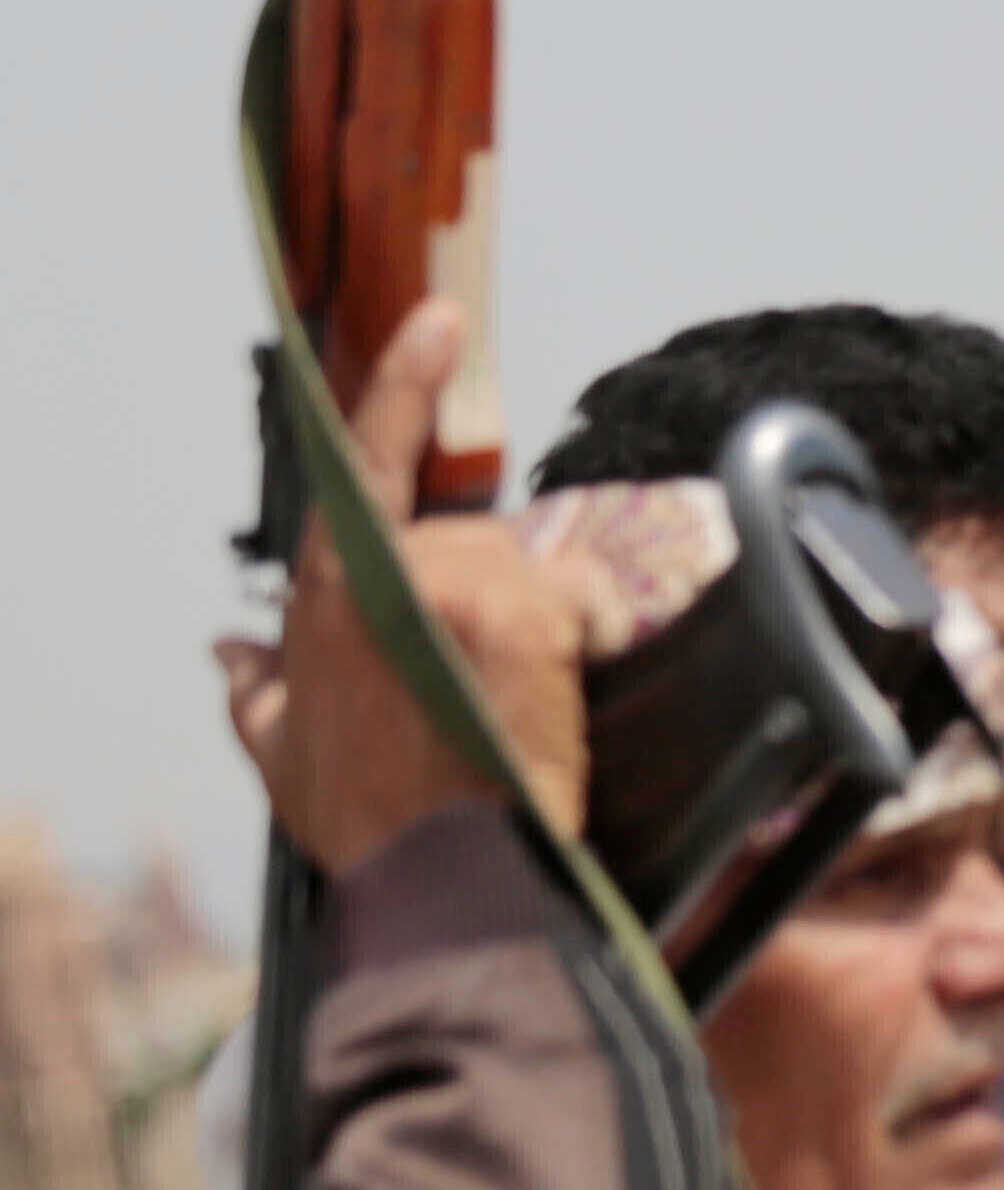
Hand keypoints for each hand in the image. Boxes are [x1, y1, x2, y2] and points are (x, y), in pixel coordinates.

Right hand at [228, 301, 601, 868]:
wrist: (443, 869)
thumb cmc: (370, 818)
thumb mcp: (283, 755)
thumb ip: (255, 689)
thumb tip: (227, 642)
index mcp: (328, 597)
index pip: (362, 469)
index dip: (398, 390)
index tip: (440, 320)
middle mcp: (386, 575)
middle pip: (475, 541)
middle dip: (498, 598)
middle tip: (492, 679)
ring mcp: (455, 585)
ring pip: (532, 566)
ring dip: (548, 620)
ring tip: (526, 699)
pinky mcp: (522, 609)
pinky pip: (582, 592)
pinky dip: (590, 633)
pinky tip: (566, 688)